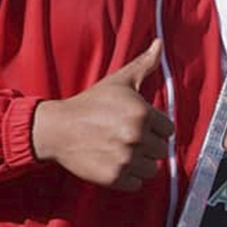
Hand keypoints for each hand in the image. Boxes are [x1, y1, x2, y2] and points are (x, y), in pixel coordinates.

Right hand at [31, 40, 173, 190]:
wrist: (58, 128)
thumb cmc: (91, 103)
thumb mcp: (119, 81)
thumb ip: (144, 64)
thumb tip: (159, 43)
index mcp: (142, 114)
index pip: (168, 129)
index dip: (154, 127)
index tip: (137, 124)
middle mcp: (136, 137)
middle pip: (161, 150)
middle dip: (148, 144)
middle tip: (127, 137)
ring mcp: (125, 159)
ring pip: (152, 168)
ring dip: (140, 162)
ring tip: (122, 150)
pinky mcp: (114, 177)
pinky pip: (136, 183)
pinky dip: (128, 177)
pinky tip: (115, 162)